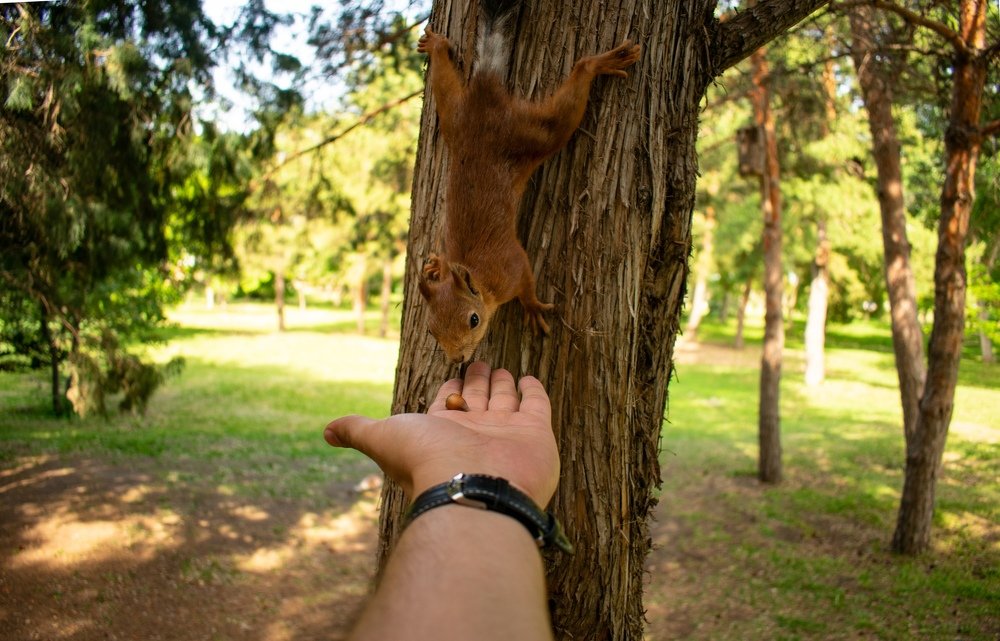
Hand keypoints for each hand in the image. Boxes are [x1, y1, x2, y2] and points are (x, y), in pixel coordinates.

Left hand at [324, 362, 558, 506]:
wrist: (473, 486)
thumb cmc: (426, 460)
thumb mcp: (383, 438)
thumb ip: (358, 430)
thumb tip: (325, 432)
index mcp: (442, 432)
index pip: (446, 403)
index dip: (448, 389)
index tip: (451, 374)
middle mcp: (474, 432)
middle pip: (477, 399)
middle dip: (476, 381)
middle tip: (477, 362)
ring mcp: (506, 433)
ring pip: (505, 400)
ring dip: (502, 383)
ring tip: (500, 369)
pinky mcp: (536, 433)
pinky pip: (536, 405)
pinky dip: (533, 390)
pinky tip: (529, 379)